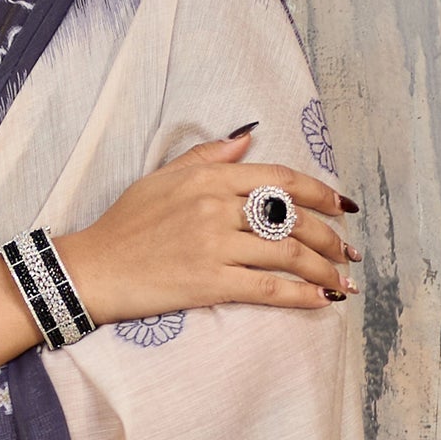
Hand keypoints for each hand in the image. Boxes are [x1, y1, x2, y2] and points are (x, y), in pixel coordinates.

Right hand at [58, 126, 360, 323]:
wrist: (92, 269)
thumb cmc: (124, 224)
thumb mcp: (161, 177)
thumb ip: (206, 157)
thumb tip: (247, 138)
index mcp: (208, 178)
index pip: (280, 179)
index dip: (320, 192)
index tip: (343, 206)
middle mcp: (215, 207)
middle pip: (293, 218)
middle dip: (330, 237)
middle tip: (348, 252)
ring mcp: (214, 245)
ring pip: (288, 254)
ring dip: (324, 270)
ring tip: (342, 282)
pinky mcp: (210, 282)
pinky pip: (268, 288)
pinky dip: (301, 295)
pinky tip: (322, 302)